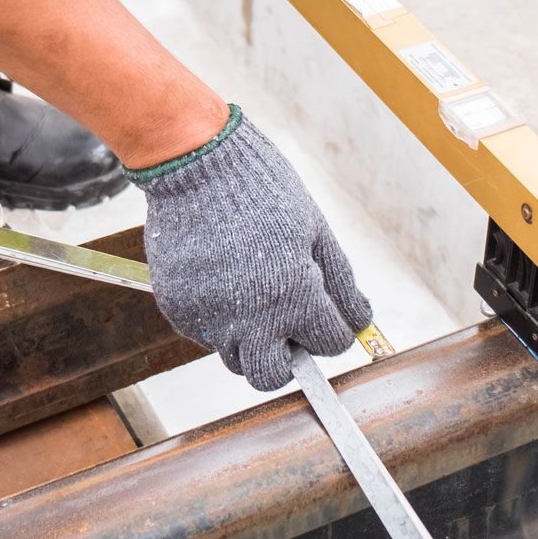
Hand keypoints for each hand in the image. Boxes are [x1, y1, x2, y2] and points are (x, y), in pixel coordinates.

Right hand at [134, 109, 373, 391]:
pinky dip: (218, 318)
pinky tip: (221, 279)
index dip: (333, 330)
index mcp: (294, 297)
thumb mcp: (315, 231)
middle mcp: (250, 318)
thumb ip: (340, 283)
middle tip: (286, 326)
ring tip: (252, 294)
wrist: (196, 162)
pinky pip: (204, 334)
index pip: (329, 344)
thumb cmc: (264, 190)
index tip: (325, 313)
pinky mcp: (177, 310)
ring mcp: (209, 318)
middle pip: (272, 376)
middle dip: (285, 358)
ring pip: (235, 359)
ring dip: (250, 340)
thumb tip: (360, 321)